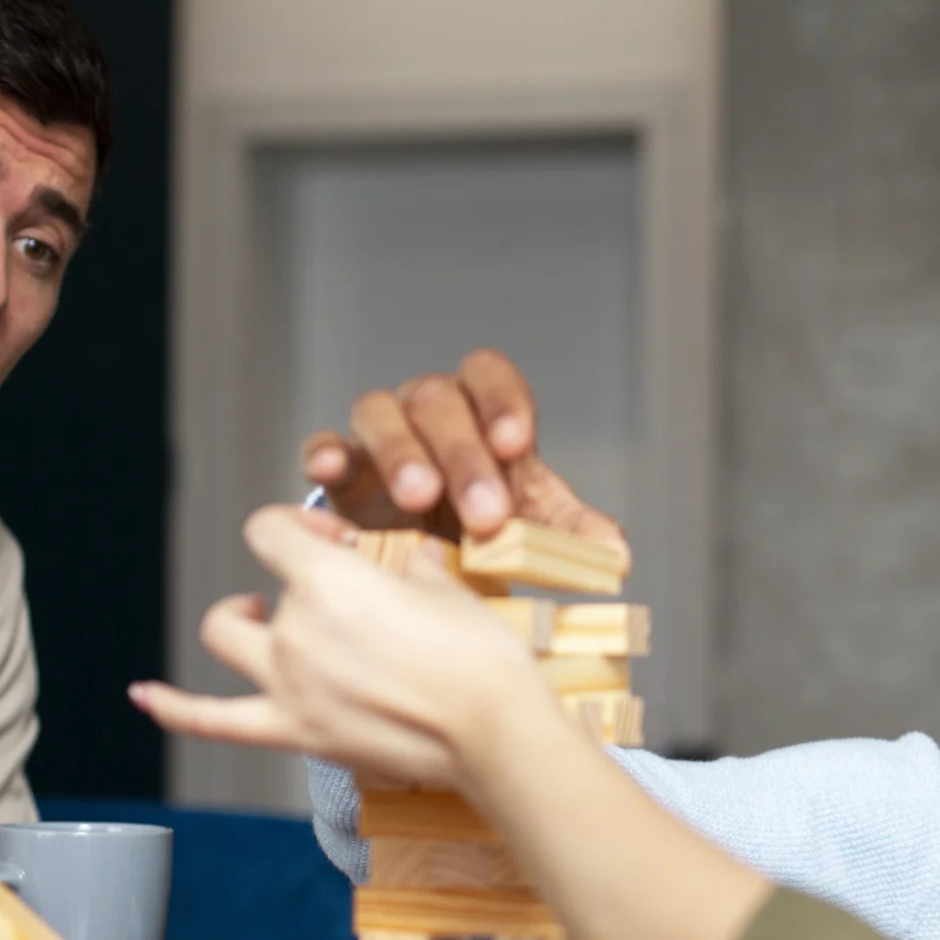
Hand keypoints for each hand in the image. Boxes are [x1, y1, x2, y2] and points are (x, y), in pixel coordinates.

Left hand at [128, 505, 565, 788]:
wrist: (495, 734)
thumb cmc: (482, 662)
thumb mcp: (451, 592)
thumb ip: (417, 570)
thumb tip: (413, 560)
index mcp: (329, 580)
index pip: (272, 529)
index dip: (298, 526)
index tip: (332, 539)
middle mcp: (296, 629)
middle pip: (264, 586)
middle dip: (292, 581)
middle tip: (333, 593)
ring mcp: (288, 684)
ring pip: (226, 637)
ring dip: (238, 621)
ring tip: (258, 617)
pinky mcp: (296, 732)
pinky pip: (212, 719)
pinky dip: (174, 706)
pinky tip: (144, 695)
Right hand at [300, 349, 625, 544]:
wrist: (432, 563)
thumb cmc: (485, 530)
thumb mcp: (534, 530)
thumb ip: (572, 532)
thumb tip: (615, 551)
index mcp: (483, 413)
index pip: (491, 375)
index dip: (503, 401)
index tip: (517, 444)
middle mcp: (431, 413)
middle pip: (439, 401)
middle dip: (464, 455)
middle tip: (485, 513)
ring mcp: (382, 436)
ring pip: (380, 412)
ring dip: (401, 452)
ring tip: (419, 497)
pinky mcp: (342, 470)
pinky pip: (325, 445)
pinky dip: (325, 452)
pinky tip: (330, 469)